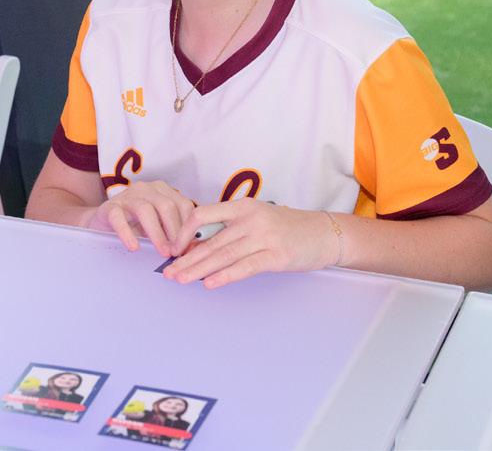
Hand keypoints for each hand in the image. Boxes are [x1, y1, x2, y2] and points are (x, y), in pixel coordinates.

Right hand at [87, 181, 195, 256]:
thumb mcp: (158, 226)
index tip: (191, 247)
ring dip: (157, 233)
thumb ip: (174, 232)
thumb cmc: (136, 225)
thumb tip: (193, 249)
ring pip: (145, 210)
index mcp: (163, 191)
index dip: (190, 227)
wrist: (103, 222)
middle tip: (178, 253)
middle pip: (167, 206)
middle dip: (175, 232)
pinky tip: (134, 247)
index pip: (184, 205)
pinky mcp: (110, 206)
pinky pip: (119, 217)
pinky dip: (127, 233)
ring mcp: (127, 196)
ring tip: (162, 252)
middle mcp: (147, 189)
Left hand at [165, 200, 339, 288]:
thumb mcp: (257, 219)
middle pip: (210, 241)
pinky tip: (209, 283)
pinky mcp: (276, 256)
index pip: (203, 214)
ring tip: (181, 280)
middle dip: (186, 259)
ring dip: (198, 270)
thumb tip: (199, 247)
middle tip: (168, 273)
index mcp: (243, 207)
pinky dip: (224, 276)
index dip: (184, 232)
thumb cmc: (287, 228)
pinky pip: (244, 267)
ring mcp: (263, 237)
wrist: (324, 233)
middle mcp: (250, 219)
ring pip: (223, 255)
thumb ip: (231, 229)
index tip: (174, 249)